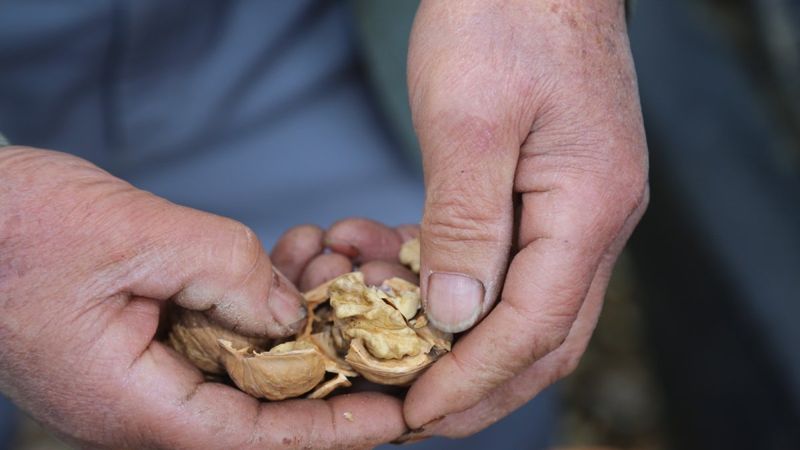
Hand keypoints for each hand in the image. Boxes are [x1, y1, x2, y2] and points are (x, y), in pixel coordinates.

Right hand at [0, 147, 405, 447]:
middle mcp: (144, 402)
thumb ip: (227, 273)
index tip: (393, 417)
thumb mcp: (135, 236)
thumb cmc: (17, 228)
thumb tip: (292, 312)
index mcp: (134, 404)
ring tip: (332, 267)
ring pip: (246, 364)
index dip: (330, 429)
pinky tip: (290, 258)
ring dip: (297, 321)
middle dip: (326, 362)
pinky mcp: (146, 339)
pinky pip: (220, 333)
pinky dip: (259, 299)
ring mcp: (145, 372)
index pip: (254, 439)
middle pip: (260, 407)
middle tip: (376, 322)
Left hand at [403, 0, 648, 437]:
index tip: (415, 411)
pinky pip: (506, 259)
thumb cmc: (504, 18)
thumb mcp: (470, 120)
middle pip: (542, 336)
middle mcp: (594, 220)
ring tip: (390, 344)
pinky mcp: (545, 191)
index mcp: (588, 208)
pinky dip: (454, 281)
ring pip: (523, 305)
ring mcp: (574, 207)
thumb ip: (468, 224)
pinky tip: (398, 266)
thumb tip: (459, 317)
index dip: (473, 379)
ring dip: (460, 338)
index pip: (534, 327)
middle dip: (477, 384)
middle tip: (412, 412)